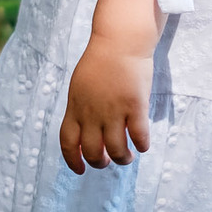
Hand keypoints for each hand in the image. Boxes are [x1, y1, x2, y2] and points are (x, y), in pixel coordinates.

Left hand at [59, 36, 151, 173]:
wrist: (119, 40)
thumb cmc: (101, 61)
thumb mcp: (80, 86)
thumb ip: (81, 109)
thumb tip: (86, 132)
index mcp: (75, 107)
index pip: (68, 142)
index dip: (73, 161)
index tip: (80, 170)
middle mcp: (92, 112)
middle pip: (92, 151)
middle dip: (100, 162)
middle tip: (109, 160)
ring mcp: (113, 109)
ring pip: (116, 149)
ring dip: (122, 158)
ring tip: (127, 156)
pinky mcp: (135, 105)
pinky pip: (139, 136)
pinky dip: (141, 145)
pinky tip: (143, 144)